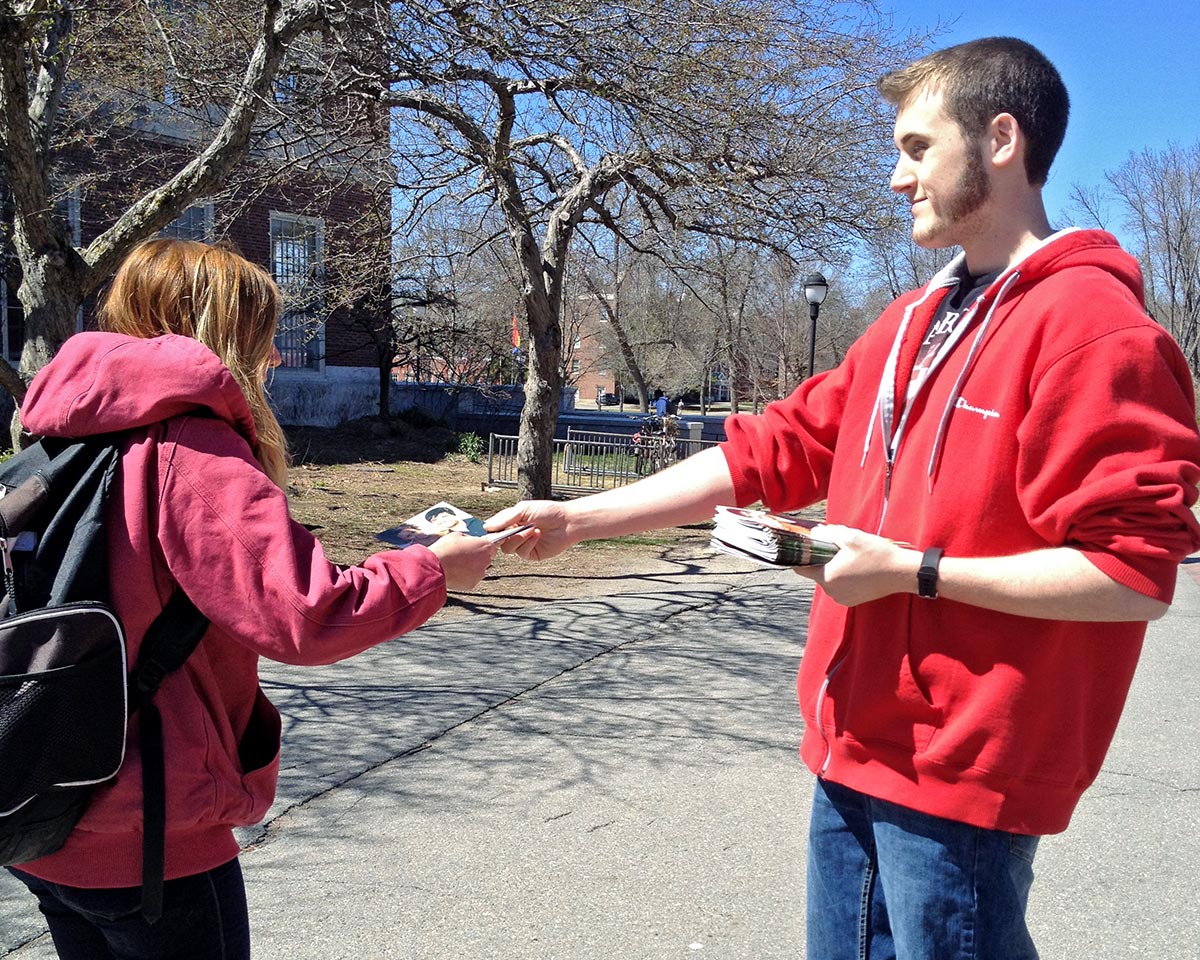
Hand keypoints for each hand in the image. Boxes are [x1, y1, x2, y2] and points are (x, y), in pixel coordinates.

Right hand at [427, 532, 497, 591]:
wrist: (435, 566)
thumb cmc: (445, 549)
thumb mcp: (457, 536)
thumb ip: (469, 539)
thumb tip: (470, 542)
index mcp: (484, 546)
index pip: (492, 547)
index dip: (483, 548)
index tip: (477, 549)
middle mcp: (485, 560)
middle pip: (485, 559)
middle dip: (477, 558)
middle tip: (463, 557)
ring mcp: (480, 574)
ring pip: (478, 570)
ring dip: (471, 568)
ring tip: (457, 565)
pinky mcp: (473, 584)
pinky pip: (471, 580)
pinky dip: (465, 578)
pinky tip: (455, 573)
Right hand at [484, 501, 574, 560]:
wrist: (567, 521)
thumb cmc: (548, 511)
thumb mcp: (524, 509)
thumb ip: (505, 518)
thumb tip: (486, 526)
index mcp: (511, 522)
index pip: (495, 530)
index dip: (492, 532)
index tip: (491, 531)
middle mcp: (516, 534)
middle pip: (499, 542)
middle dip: (505, 536)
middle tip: (511, 531)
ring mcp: (523, 545)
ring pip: (509, 549)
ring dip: (518, 538)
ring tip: (532, 529)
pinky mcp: (532, 554)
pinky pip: (522, 553)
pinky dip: (528, 543)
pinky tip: (537, 534)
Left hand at [793, 524, 920, 606]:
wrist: (901, 572)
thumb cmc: (877, 554)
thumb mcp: (851, 537)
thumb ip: (827, 534)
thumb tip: (814, 533)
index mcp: (827, 577)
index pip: (801, 568)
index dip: (801, 556)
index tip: (806, 546)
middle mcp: (831, 592)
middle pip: (817, 572)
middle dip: (823, 559)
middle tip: (838, 548)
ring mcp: (842, 598)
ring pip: (829, 579)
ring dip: (834, 568)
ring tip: (851, 557)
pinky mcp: (853, 601)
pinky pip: (840, 586)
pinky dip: (844, 577)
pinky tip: (858, 567)